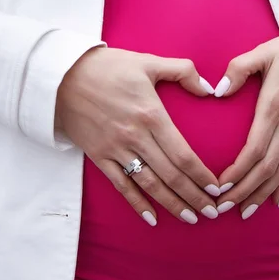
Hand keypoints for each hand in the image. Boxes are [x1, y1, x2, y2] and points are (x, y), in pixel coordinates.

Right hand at [56, 47, 220, 225]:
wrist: (61, 75)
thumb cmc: (106, 67)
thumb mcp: (147, 61)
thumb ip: (182, 71)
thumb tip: (209, 88)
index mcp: (151, 114)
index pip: (183, 154)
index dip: (202, 176)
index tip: (217, 189)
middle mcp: (135, 137)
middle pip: (171, 175)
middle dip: (194, 197)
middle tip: (212, 212)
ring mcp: (116, 149)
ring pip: (149, 184)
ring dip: (172, 204)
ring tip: (190, 218)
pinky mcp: (99, 156)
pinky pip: (121, 185)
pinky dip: (137, 204)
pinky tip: (152, 218)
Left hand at [213, 15, 278, 218]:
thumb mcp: (265, 51)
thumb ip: (238, 69)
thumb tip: (216, 91)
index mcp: (275, 105)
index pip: (255, 149)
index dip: (237, 172)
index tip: (219, 187)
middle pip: (267, 167)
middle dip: (244, 191)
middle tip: (222, 208)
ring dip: (261, 193)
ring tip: (243, 212)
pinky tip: (274, 201)